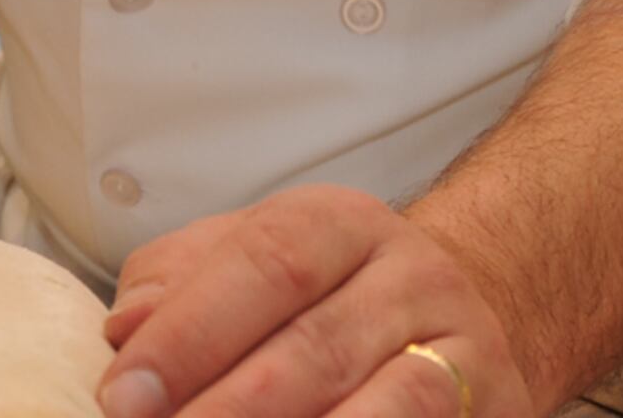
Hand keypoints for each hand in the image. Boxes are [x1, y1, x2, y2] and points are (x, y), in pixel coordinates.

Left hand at [96, 187, 535, 417]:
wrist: (461, 321)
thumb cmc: (325, 301)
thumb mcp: (249, 264)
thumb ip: (178, 287)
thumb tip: (126, 331)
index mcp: (339, 223)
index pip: (263, 263)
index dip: (189, 334)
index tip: (123, 395)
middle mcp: (411, 275)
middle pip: (317, 344)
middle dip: (228, 407)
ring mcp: (463, 348)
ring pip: (390, 404)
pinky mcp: (499, 405)